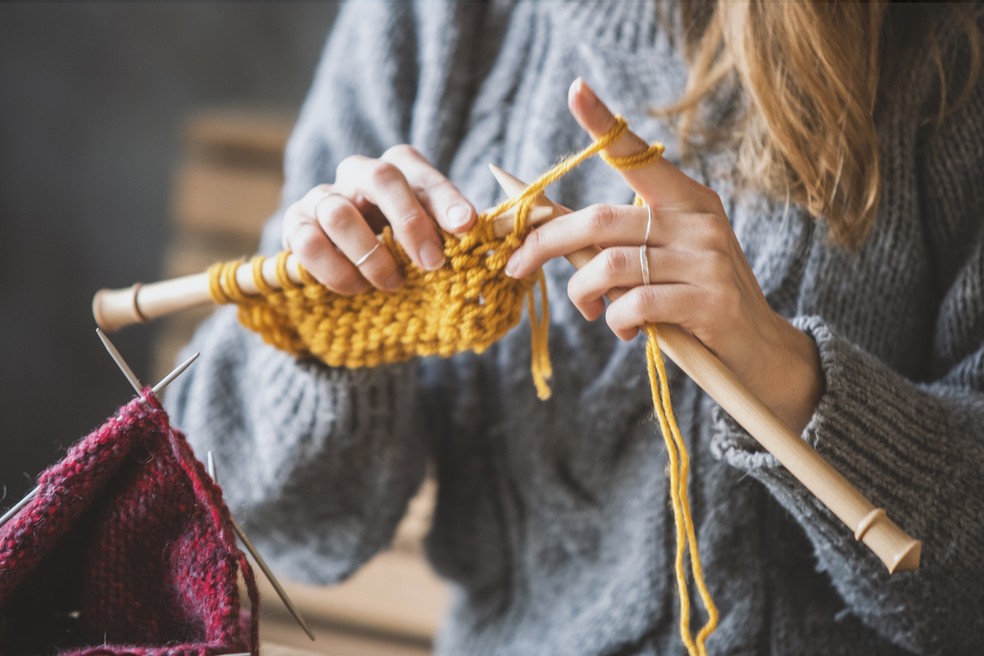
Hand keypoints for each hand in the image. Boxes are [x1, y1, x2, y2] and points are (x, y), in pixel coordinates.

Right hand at [281, 146, 476, 294]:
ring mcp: (322, 197)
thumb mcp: (432, 239)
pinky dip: (335, 270)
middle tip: (432, 264)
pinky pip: (307, 243)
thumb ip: (454, 237)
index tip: (467, 226)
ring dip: (371, 255)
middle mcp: (358, 174)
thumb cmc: (403, 249)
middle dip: (410, 223)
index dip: (445, 198)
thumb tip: (485, 247)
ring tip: (392, 284)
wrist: (351, 269)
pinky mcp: (295, 226)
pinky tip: (356, 288)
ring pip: (339, 213)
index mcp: (398, 169)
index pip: (421, 172)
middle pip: (381, 177)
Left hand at [505, 78, 822, 432]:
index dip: (604, 123)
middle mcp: (698, 220)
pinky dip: (615, 320)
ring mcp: (708, 259)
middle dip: (546, 243)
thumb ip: (615, 242)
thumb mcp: (661, 259)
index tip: (575, 89)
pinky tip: (623, 329)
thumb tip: (548, 229)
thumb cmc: (694, 299)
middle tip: (516, 266)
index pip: (638, 153)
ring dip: (582, 293)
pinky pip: (636, 304)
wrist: (758, 348)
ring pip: (611, 265)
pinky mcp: (710, 300)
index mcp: (686, 199)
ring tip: (589, 309)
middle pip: (601, 219)